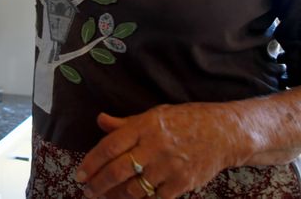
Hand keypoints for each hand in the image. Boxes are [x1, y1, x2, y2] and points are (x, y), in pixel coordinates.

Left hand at [75, 103, 255, 198]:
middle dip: (98, 184)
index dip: (91, 162)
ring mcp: (169, 166)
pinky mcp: (182, 183)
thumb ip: (125, 123)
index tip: (80, 174)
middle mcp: (155, 146)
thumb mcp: (154, 114)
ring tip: (106, 197)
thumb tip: (100, 120)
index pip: (109, 146)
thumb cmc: (186, 121)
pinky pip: (154, 197)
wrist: (225, 133)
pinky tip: (131, 198)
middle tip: (88, 191)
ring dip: (116, 195)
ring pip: (134, 188)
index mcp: (145, 126)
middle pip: (118, 170)